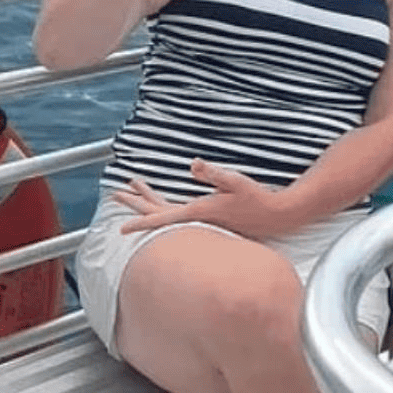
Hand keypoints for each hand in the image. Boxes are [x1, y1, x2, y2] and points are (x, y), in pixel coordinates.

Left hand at [116, 158, 286, 238]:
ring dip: (148, 202)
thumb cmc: (256, 199)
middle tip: (116, 194)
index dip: (140, 221)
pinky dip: (163, 208)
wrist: (276, 216)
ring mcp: (203, 222)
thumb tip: (193, 164)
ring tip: (135, 190)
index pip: (162, 218)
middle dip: (136, 203)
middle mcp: (196, 220)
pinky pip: (177, 217)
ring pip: (167, 215)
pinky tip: (163, 205)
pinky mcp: (209, 221)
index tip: (121, 228)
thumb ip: (214, 173)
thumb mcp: (236, 181)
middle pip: (158, 214)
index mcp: (198, 212)